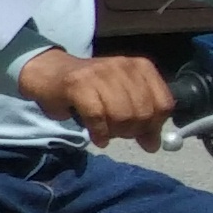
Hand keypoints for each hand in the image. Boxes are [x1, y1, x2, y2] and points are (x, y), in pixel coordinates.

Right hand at [18, 46, 175, 148]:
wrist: (48, 72)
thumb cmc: (88, 88)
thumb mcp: (120, 99)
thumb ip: (140, 119)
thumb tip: (153, 145)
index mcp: (141, 68)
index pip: (164, 104)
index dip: (155, 125)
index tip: (141, 133)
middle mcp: (124, 67)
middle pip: (144, 112)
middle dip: (133, 130)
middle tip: (119, 133)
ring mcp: (100, 74)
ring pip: (122, 114)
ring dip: (115, 132)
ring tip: (107, 133)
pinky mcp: (78, 84)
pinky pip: (97, 116)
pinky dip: (99, 133)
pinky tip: (97, 137)